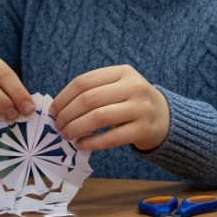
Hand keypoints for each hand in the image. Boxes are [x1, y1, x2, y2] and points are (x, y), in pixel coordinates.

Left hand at [50, 65, 170, 150]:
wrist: (164, 117)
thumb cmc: (131, 103)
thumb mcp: (117, 87)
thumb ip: (92, 92)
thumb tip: (57, 109)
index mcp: (124, 72)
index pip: (84, 82)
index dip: (63, 97)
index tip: (53, 111)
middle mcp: (135, 86)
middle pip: (89, 99)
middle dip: (67, 115)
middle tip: (58, 126)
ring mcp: (141, 108)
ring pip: (98, 118)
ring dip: (76, 128)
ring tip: (67, 135)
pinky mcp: (144, 129)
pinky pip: (111, 138)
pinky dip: (91, 142)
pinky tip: (81, 144)